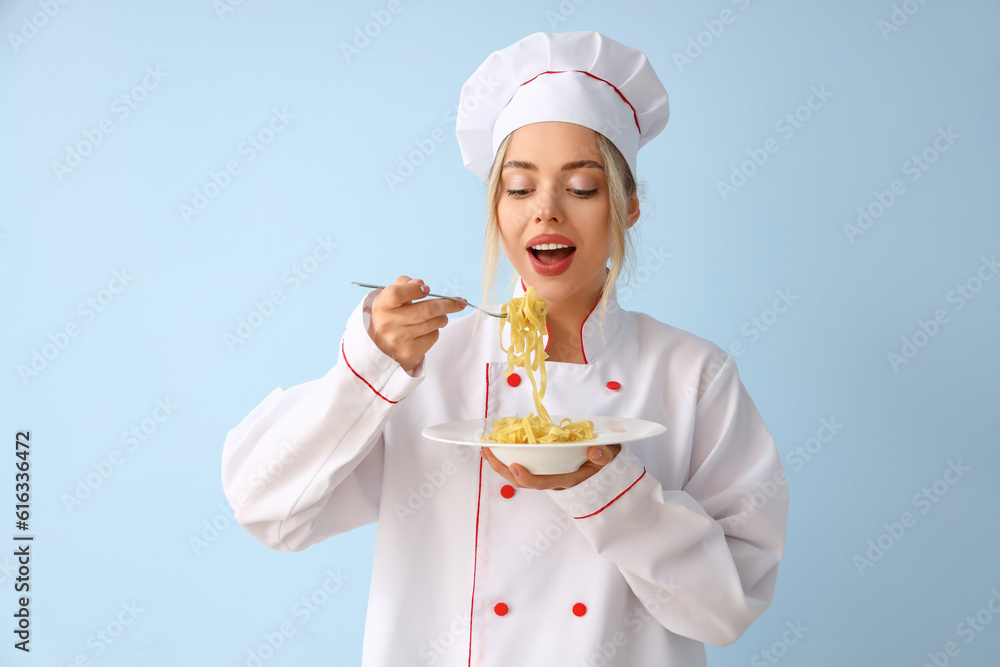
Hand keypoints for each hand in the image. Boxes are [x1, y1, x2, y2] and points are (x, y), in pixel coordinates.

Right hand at [368, 275, 465, 371]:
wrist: (381, 350)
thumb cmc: (390, 317)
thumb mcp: (389, 299)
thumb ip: (404, 284)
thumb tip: (421, 284)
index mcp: (382, 306)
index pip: (397, 293)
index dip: (414, 290)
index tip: (427, 289)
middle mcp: (388, 323)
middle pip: (426, 310)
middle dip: (447, 304)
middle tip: (459, 302)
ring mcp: (399, 339)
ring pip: (434, 323)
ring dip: (442, 317)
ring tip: (437, 316)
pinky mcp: (410, 353)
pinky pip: (433, 336)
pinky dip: (435, 330)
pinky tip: (426, 331)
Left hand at [480, 445, 621, 489]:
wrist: (612, 469)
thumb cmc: (609, 461)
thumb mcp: (612, 456)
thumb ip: (606, 455)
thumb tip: (594, 451)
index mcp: (568, 480)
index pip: (543, 483)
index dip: (528, 478)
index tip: (516, 466)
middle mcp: (554, 480)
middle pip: (522, 481)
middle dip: (502, 468)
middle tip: (486, 451)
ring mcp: (549, 474)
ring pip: (520, 474)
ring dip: (502, 463)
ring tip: (487, 448)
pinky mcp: (546, 468)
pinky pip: (526, 465)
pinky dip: (512, 457)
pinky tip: (502, 446)